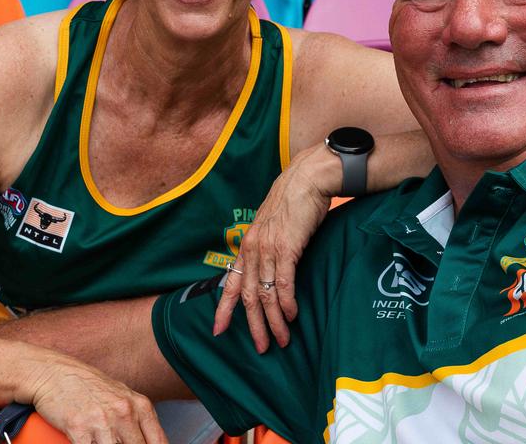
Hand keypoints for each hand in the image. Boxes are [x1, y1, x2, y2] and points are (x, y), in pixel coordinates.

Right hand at [24, 360, 166, 443]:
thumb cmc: (86, 385)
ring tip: (102, 443)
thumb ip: (136, 418)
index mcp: (139, 405)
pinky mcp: (79, 428)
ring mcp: (102, 421)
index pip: (158, 441)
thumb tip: (150, 440)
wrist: (54, 373)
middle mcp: (124, 412)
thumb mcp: (121, 396)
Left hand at [212, 144, 333, 352]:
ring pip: (266, 294)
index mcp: (248, 245)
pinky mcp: (287, 248)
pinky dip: (287, 303)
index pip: (232, 283)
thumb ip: (269, 246)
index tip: (218, 331)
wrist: (307, 179)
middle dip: (253, 325)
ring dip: (274, 321)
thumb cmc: (294, 201)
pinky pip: (283, 283)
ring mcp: (268, 249)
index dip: (223, 308)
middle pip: (248, 296)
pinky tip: (291, 316)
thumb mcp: (274, 226)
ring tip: (282, 340)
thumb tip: (273, 267)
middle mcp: (253, 249)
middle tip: (261, 347)